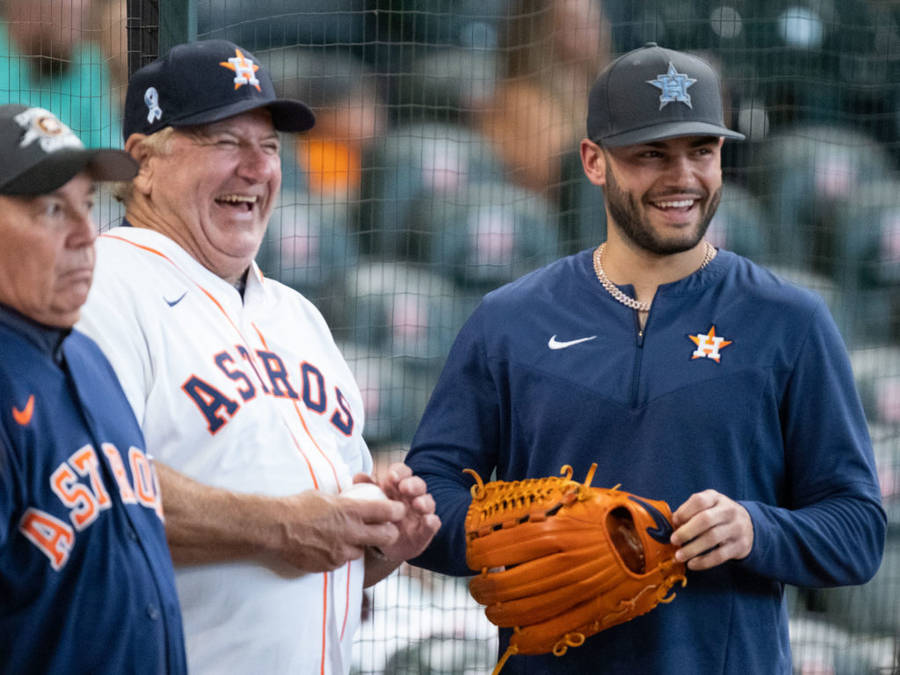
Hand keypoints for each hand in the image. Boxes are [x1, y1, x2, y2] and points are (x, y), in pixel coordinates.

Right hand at [271, 489, 406, 571]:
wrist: (277, 528)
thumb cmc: (299, 507)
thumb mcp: (326, 496)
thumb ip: (344, 501)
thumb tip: (353, 499)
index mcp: (351, 510)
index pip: (387, 512)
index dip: (397, 511)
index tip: (399, 510)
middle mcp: (351, 532)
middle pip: (386, 536)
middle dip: (390, 533)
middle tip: (387, 530)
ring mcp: (341, 551)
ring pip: (361, 551)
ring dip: (358, 545)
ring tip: (345, 538)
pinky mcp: (330, 565)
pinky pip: (342, 561)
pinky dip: (339, 555)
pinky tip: (327, 547)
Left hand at [356, 462, 440, 562]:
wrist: (383, 545)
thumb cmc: (378, 518)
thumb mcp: (372, 503)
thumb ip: (366, 489)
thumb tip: (358, 476)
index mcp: (397, 487)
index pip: (402, 472)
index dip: (399, 472)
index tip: (392, 476)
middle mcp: (412, 497)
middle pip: (418, 484)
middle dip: (413, 484)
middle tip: (405, 488)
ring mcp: (421, 513)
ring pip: (428, 501)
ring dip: (424, 501)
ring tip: (417, 504)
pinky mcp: (426, 529)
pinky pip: (434, 523)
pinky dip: (432, 521)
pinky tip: (428, 520)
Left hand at [670, 489, 753, 570]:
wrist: (748, 525)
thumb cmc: (717, 515)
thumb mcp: (707, 506)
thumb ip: (689, 512)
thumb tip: (670, 525)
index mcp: (715, 498)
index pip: (699, 501)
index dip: (684, 512)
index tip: (673, 522)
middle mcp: (728, 511)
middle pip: (705, 520)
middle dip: (686, 532)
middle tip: (673, 541)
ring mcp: (736, 528)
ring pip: (712, 538)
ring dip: (692, 549)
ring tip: (679, 556)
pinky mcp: (740, 545)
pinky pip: (720, 555)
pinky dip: (703, 561)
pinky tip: (692, 564)